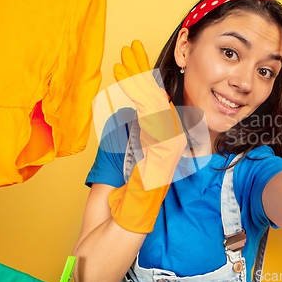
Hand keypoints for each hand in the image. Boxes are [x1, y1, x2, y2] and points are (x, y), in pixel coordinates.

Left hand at [109, 40, 186, 232]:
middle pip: (154, 100)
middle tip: (131, 48)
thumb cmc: (115, 207)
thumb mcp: (117, 163)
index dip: (141, 81)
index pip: (150, 106)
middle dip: (141, 71)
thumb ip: (123, 139)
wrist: (118, 234)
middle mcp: (164, 146)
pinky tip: (126, 82)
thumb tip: (123, 111)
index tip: (131, 62)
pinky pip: (150, 121)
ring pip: (153, 106)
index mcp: (155, 145)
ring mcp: (166, 151)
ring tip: (123, 59)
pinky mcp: (163, 157)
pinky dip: (138, 99)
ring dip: (136, 79)